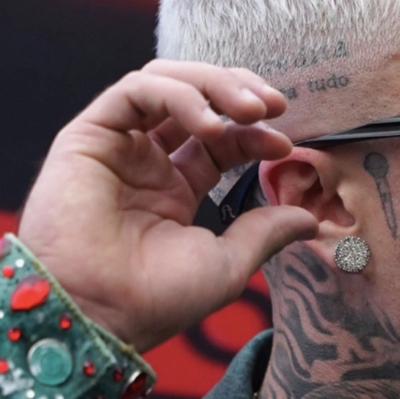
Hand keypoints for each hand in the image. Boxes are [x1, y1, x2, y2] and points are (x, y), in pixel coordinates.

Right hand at [18, 60, 316, 351]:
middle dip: (238, 92)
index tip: (285, 145)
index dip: (255, 134)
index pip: (221, 141)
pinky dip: (179, 96)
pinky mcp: (88, 136)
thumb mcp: (227, 263)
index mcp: (173, 191)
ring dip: (214, 86)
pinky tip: (210, 125)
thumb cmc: (154, 299)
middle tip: (274, 104)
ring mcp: (116, 147)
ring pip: (166, 83)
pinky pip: (136, 91)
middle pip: (194, 101)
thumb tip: (311, 220)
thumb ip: (266, 232)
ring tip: (252, 108)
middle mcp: (144, 163)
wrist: (97, 314)